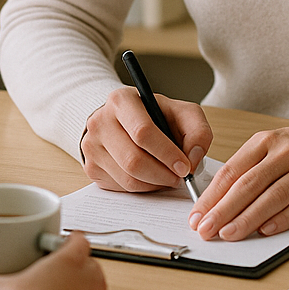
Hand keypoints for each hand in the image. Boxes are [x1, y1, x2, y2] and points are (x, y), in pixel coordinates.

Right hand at [79, 87, 213, 192]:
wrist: (123, 121)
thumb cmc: (155, 116)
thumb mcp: (181, 113)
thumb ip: (197, 132)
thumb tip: (192, 160)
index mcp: (121, 101)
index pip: (142, 132)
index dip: (167, 153)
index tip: (184, 166)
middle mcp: (100, 121)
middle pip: (133, 160)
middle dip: (162, 175)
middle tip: (178, 178)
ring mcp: (91, 146)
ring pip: (128, 179)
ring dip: (155, 184)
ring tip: (167, 176)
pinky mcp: (91, 167)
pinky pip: (121, 188)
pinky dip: (142, 188)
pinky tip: (150, 177)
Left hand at [187, 119, 288, 241]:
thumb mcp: (271, 146)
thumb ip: (247, 168)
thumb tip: (216, 200)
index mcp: (264, 141)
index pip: (231, 171)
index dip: (211, 195)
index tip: (197, 215)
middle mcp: (284, 153)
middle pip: (248, 185)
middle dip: (223, 210)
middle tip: (205, 229)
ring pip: (272, 197)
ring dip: (247, 218)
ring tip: (228, 234)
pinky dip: (281, 219)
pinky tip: (265, 231)